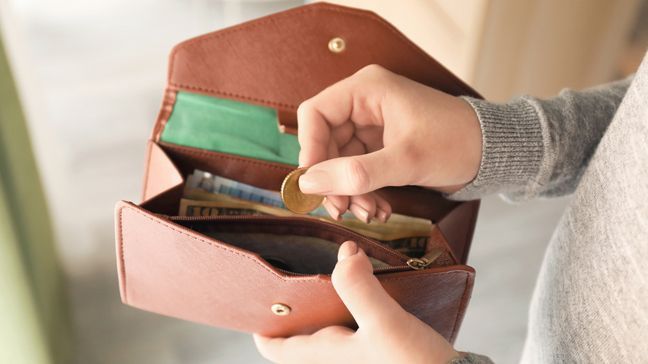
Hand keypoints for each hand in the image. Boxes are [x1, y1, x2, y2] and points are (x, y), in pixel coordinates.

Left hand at [253, 241, 458, 363]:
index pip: (278, 348)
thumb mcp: (385, 324)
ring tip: (332, 271)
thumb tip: (344, 252)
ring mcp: (361, 355)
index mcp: (327, 353)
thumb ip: (360, 287)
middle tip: (295, 272)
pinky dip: (355, 306)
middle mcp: (339, 357)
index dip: (262, 329)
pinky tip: (367, 287)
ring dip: (328, 302)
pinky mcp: (383, 351)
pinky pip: (358, 326)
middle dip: (297, 306)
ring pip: (332, 327)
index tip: (255, 303)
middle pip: (304, 333)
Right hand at [297, 64, 481, 220]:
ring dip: (349, 190)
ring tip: (368, 213)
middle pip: (325, 141)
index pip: (315, 114)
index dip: (310, 150)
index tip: (314, 185)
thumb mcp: (405, 161)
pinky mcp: (380, 144)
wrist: (490, 154)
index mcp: (367, 89)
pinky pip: (357, 168)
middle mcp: (364, 102)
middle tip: (342, 210)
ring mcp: (371, 124)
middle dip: (333, 179)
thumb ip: (356, 173)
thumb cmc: (455, 143)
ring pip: (340, 160)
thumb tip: (308, 184)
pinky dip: (363, 190)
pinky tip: (378, 209)